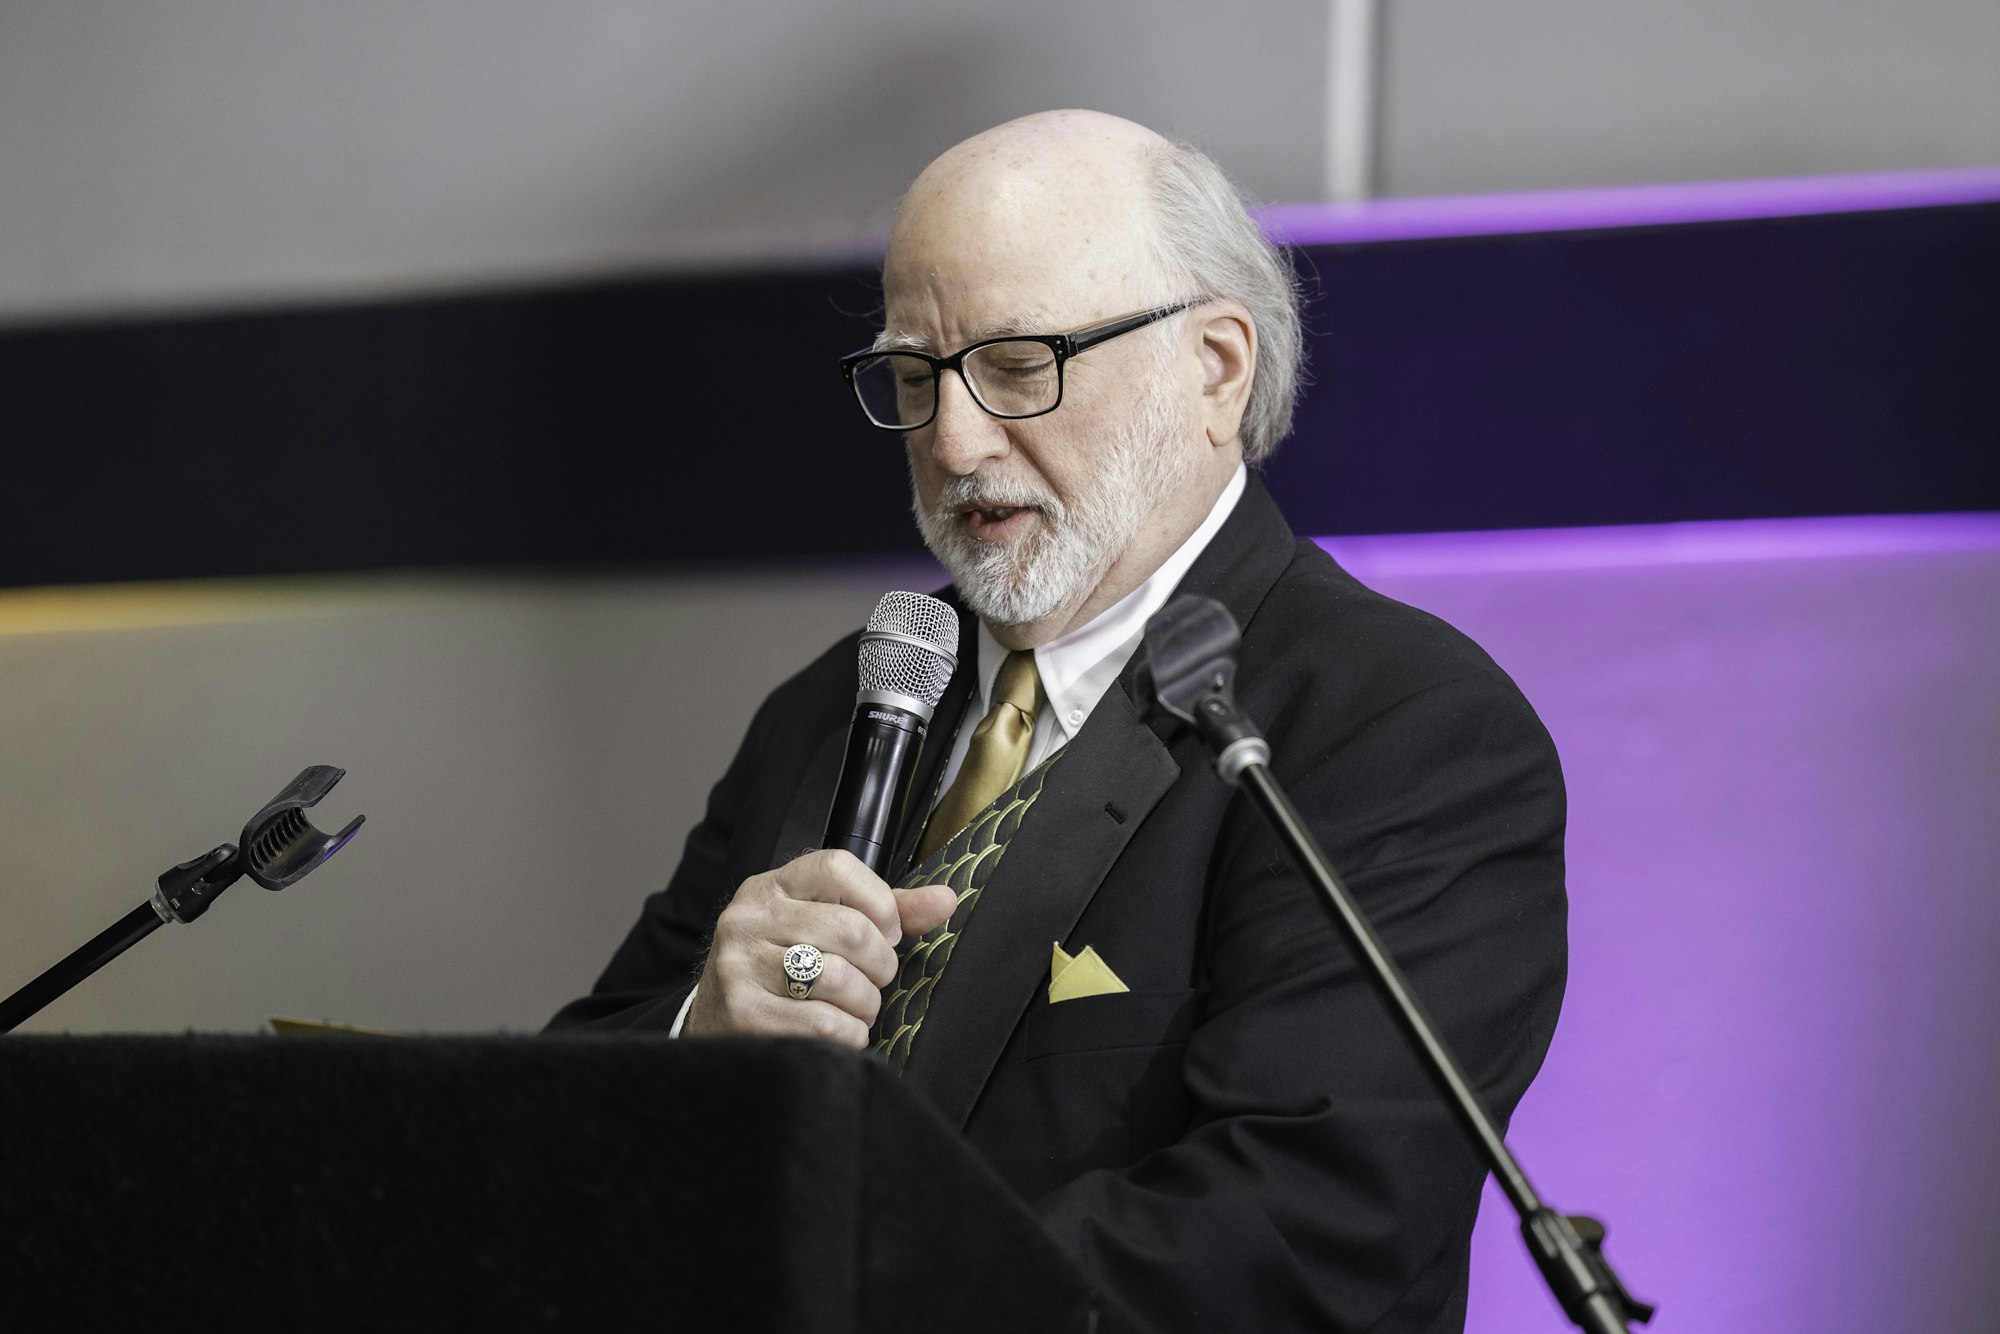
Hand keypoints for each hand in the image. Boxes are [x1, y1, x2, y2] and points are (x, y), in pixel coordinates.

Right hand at [682, 849, 956, 1047]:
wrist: (715, 1026)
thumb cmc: (781, 971)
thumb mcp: (821, 926)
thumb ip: (884, 911)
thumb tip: (946, 899)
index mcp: (770, 888)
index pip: (837, 866)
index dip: (879, 901)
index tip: (887, 932)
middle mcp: (747, 920)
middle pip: (850, 929)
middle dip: (880, 965)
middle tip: (874, 980)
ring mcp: (740, 967)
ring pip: (840, 979)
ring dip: (865, 1004)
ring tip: (855, 1008)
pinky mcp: (743, 1015)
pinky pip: (826, 1024)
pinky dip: (849, 1034)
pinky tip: (837, 1032)